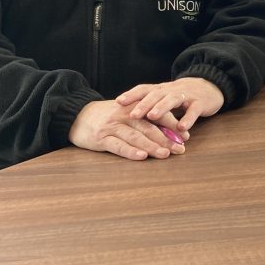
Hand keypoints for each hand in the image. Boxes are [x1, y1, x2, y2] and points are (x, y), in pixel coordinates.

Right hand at [68, 100, 186, 160]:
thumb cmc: (108, 117)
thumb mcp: (127, 113)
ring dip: (152, 146)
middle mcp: (124, 115)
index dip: (172, 125)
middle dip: (167, 138)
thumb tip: (171, 131)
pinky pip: (118, 146)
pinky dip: (131, 152)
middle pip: (149, 127)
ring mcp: (112, 126)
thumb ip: (146, 119)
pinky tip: (142, 157)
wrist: (78, 116)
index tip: (186, 136)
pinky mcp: (101, 138)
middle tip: (181, 148)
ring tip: (166, 154)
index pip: (156, 115)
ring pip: (136, 136)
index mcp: (134, 107)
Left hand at [115, 77, 223, 132]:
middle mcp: (172, 90)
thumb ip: (150, 105)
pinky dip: (188, 118)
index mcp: (162, 90)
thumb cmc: (183, 96)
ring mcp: (187, 95)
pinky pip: (194, 110)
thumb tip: (126, 116)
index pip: (144, 89)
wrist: (210, 86)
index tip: (118, 102)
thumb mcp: (165, 98)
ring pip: (172, 99)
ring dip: (162, 107)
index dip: (132, 94)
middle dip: (144, 104)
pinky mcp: (201, 102)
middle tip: (133, 114)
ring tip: (152, 117)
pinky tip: (182, 128)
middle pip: (156, 94)